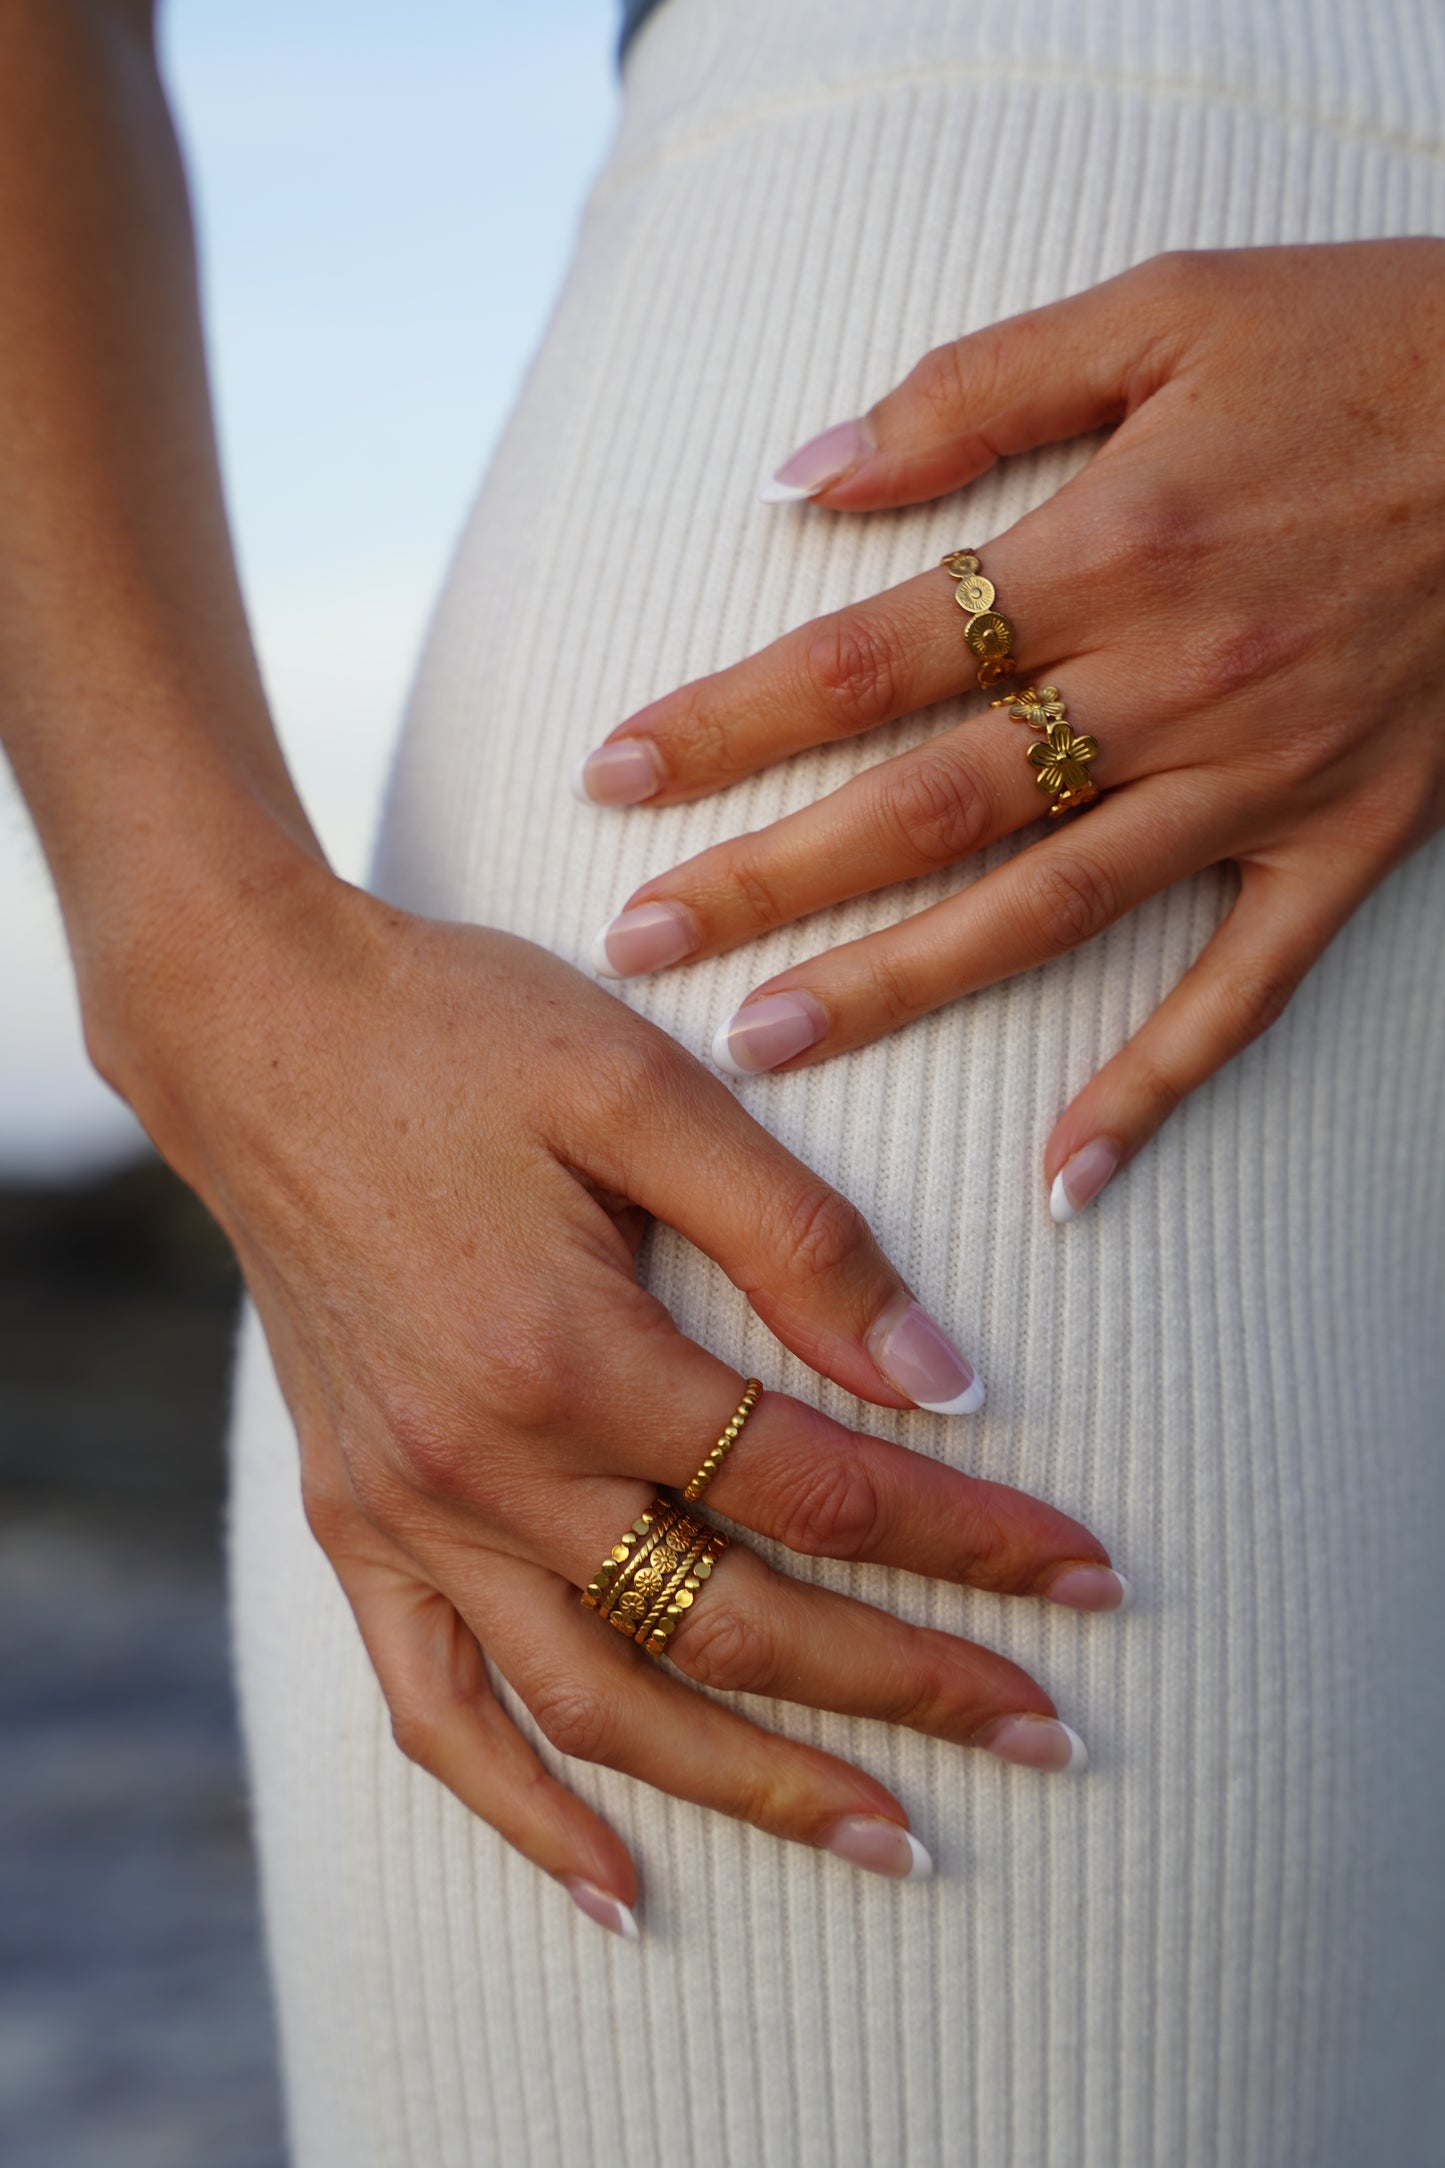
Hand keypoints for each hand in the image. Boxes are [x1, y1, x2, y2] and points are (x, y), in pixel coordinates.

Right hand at [111, 860, 1124, 1933]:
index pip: (818, 1489)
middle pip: (734, 1623)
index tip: (1091, 1575)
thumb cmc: (462, 1032)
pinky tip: (619, 1886)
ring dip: (759, 1788)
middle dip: (911, 1688)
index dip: (971, 1541)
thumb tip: (938, 1379)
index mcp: (571, 1353)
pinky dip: (528, 1813)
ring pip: (604, 1708)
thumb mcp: (640, 1088)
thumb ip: (795, 1235)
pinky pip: (435, 1713)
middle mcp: (486, 1465)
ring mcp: (407, 1514)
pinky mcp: (352, 1524)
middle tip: (1052, 1732)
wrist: (261, 1034)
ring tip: (896, 1842)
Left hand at [578, 240, 1444, 1219]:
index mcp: (1110, 547)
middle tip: (637, 941)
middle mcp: (1170, 683)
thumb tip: (799, 475)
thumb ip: (973, 391)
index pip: (866, 657)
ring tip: (763, 1046)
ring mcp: (1259, 780)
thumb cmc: (1362, 341)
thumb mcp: (1163, 307)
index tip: (612, 774)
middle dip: (767, 877)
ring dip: (898, 986)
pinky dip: (1155, 1090)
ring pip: (1046, 912)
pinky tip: (1062, 1181)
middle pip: (926, 805)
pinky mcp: (1346, 846)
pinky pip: (1242, 995)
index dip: (727, 721)